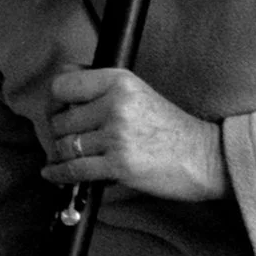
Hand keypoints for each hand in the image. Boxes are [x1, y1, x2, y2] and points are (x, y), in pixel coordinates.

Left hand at [44, 67, 226, 200]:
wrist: (203, 156)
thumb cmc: (169, 128)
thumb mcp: (137, 93)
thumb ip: (101, 89)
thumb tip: (58, 91)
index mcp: (119, 80)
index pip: (62, 85)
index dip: (54, 101)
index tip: (59, 111)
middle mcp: (116, 104)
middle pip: (61, 120)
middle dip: (62, 133)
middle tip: (73, 140)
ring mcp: (117, 135)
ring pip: (65, 145)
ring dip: (64, 155)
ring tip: (74, 156)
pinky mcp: (118, 164)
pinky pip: (73, 169)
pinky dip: (59, 174)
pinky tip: (53, 173)